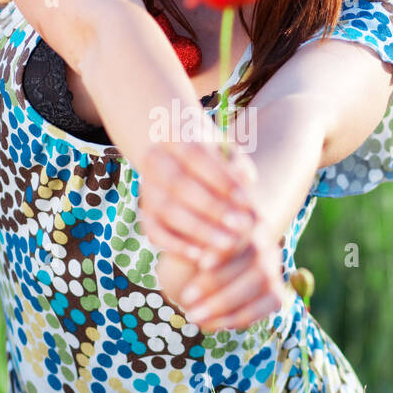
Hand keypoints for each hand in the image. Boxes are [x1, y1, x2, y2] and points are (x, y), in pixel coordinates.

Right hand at [138, 134, 258, 268]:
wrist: (184, 166)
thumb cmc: (216, 160)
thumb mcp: (228, 153)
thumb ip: (238, 164)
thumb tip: (247, 181)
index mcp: (173, 136)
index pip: (195, 155)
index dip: (220, 178)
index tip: (246, 198)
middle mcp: (154, 160)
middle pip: (179, 185)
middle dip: (212, 207)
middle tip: (241, 225)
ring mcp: (147, 189)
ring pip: (168, 210)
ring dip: (199, 229)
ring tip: (228, 243)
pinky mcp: (145, 215)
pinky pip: (156, 233)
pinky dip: (176, 246)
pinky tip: (201, 255)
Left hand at [165, 222, 287, 333]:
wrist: (195, 270)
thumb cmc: (186, 252)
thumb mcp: (182, 243)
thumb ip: (191, 245)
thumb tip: (199, 256)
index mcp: (242, 217)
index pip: (241, 230)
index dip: (226, 248)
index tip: (202, 263)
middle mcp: (264, 238)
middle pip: (253, 257)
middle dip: (218, 282)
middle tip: (186, 299)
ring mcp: (273, 265)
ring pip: (262, 281)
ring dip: (226, 303)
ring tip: (193, 316)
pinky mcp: (275, 292)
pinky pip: (267, 304)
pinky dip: (240, 316)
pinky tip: (210, 324)